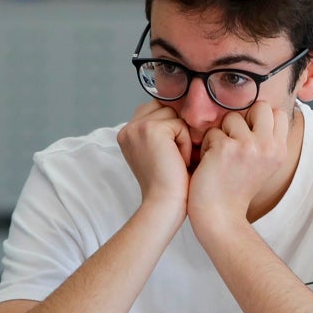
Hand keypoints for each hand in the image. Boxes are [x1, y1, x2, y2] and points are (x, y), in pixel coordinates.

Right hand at [116, 101, 192, 220]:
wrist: (164, 203)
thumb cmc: (168, 183)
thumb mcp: (159, 152)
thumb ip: (161, 130)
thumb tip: (182, 110)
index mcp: (127, 133)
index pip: (157, 109)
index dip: (171, 126)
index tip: (171, 152)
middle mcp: (128, 128)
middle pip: (166, 108)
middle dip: (177, 130)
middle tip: (173, 158)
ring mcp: (138, 127)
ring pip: (175, 115)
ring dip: (182, 137)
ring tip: (175, 159)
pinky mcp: (151, 129)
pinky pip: (181, 125)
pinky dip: (185, 143)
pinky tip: (178, 161)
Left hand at [187, 101, 289, 235]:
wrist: (220, 216)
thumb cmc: (236, 189)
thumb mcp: (264, 164)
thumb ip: (266, 139)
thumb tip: (259, 111)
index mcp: (280, 150)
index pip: (277, 113)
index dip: (260, 119)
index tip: (250, 136)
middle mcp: (268, 146)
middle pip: (260, 106)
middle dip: (244, 119)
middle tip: (235, 141)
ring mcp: (248, 146)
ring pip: (232, 116)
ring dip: (222, 133)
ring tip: (222, 155)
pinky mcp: (225, 148)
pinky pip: (213, 131)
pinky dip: (208, 145)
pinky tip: (211, 163)